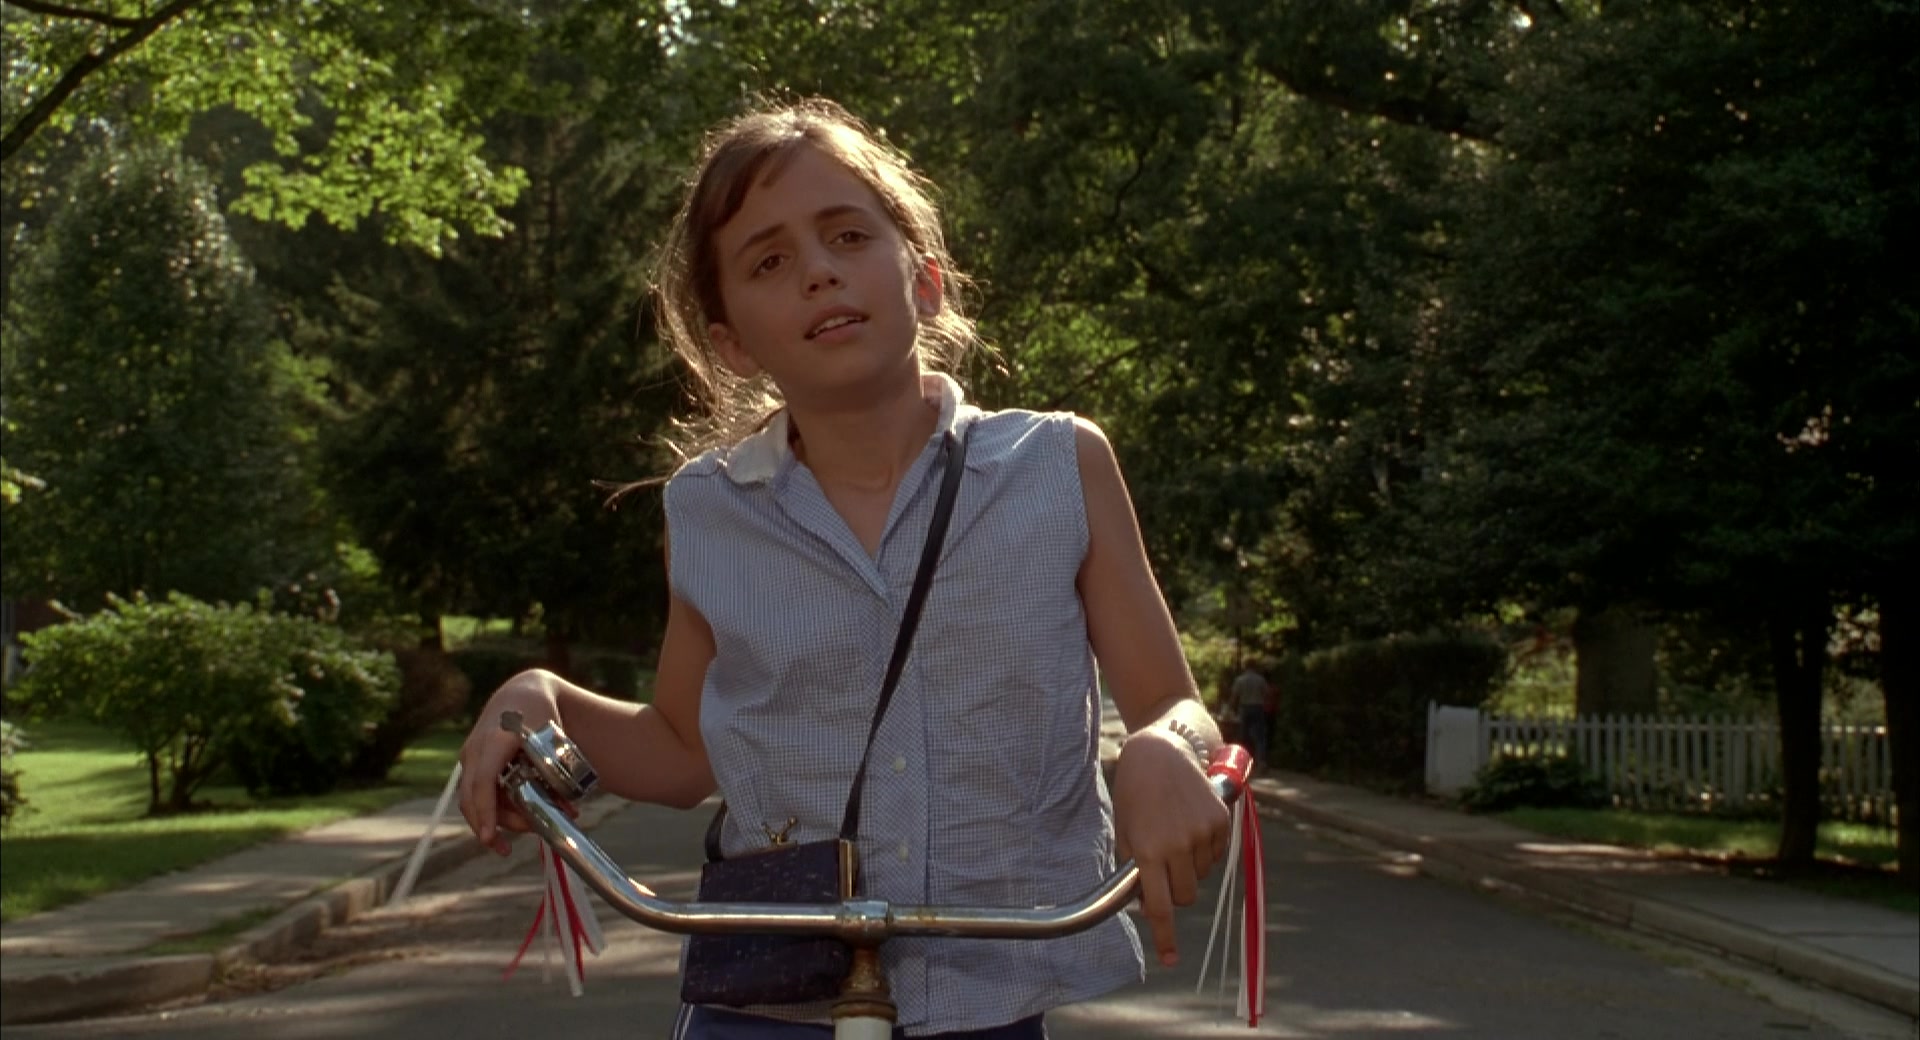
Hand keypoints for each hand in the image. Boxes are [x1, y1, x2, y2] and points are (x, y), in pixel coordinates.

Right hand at [457, 671, 559, 855]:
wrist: (522, 693)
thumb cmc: (541, 714)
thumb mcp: (551, 737)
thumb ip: (556, 770)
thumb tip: (565, 809)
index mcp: (494, 741)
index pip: (484, 783)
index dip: (486, 811)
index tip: (488, 837)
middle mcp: (475, 750)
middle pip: (473, 798)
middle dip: (489, 826)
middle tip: (506, 849)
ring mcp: (470, 757)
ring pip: (473, 800)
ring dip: (495, 820)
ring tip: (524, 832)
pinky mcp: (472, 765)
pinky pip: (477, 793)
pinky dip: (492, 810)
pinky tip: (514, 822)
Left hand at [1110, 730, 1231, 967]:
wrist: (1163, 749)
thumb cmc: (1135, 791)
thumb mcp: (1125, 829)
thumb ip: (1133, 866)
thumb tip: (1147, 900)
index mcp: (1148, 850)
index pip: (1160, 906)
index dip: (1164, 936)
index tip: (1168, 959)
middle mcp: (1178, 845)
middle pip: (1185, 896)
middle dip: (1175, 892)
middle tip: (1163, 869)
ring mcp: (1203, 833)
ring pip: (1201, 875)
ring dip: (1189, 866)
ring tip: (1174, 831)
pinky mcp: (1220, 820)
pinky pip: (1215, 854)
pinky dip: (1204, 849)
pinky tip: (1190, 823)